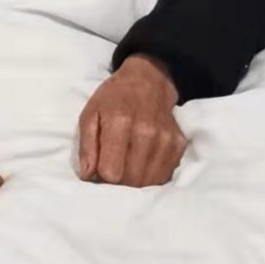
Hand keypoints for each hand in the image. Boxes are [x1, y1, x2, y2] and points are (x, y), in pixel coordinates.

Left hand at [77, 55, 187, 186]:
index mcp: (119, 122)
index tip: (99, 168)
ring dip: (135, 181)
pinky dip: (150, 176)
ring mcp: (165, 140)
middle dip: (118, 181)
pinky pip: (164, 176)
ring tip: (126, 166)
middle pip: (131, 181)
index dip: (102, 175)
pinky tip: (142, 162)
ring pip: (148, 182)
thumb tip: (87, 177)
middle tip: (113, 168)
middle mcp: (145, 132)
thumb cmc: (113, 98)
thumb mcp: (90, 114)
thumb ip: (86, 146)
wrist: (147, 81)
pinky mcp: (178, 145)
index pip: (111, 172)